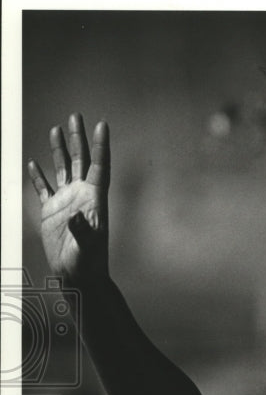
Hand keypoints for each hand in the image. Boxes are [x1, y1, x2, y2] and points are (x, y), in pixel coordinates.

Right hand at [27, 114, 109, 281]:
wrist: (78, 277)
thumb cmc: (88, 265)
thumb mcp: (87, 247)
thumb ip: (83, 230)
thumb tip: (76, 215)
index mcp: (94, 200)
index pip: (99, 167)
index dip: (101, 146)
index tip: (102, 125)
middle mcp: (82, 197)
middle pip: (81, 161)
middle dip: (78, 139)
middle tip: (75, 116)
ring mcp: (66, 202)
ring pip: (62, 169)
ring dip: (59, 150)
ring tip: (55, 128)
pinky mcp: (52, 212)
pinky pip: (44, 189)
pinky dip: (38, 176)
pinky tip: (33, 163)